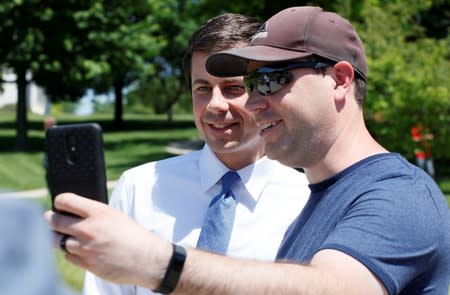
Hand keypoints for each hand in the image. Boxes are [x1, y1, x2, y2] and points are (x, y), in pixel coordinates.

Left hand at [44, 193, 171, 289]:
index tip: (59, 204)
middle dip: (50, 218)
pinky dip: (71, 253)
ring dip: (59, 237)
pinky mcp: (86, 264)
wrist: (146, 259)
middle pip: (54, 221)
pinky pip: (67, 256)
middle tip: (51, 218)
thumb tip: (75, 212)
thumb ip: (94, 213)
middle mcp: (88, 229)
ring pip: (56, 241)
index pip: (65, 200)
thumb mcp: (115, 216)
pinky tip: (79, 250)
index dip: (59, 201)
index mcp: (98, 212)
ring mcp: (85, 248)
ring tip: (63, 235)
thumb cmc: (134, 235)